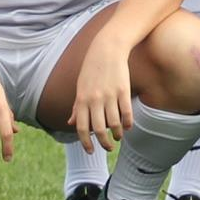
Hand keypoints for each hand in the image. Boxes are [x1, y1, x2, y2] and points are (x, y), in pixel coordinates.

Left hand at [70, 38, 132, 153]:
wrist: (107, 48)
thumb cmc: (92, 68)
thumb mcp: (81, 87)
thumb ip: (77, 106)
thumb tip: (71, 123)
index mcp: (82, 99)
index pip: (82, 128)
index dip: (86, 143)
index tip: (90, 151)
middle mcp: (95, 99)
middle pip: (99, 129)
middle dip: (104, 143)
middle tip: (108, 148)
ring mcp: (110, 95)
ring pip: (114, 123)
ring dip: (117, 135)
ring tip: (118, 137)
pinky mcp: (124, 90)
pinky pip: (127, 113)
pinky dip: (128, 123)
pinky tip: (128, 127)